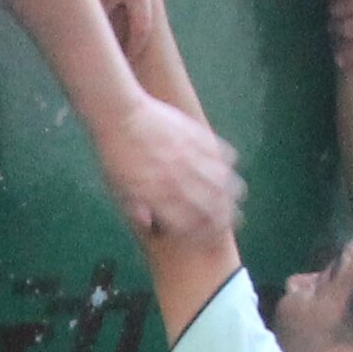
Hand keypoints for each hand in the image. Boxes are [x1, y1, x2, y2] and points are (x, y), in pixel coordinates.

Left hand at [91, 90, 244, 245]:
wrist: (120, 114)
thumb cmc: (114, 153)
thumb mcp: (118, 187)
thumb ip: (134, 209)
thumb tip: (148, 225)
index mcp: (158, 196)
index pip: (188, 223)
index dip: (202, 233)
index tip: (209, 237)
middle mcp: (177, 179)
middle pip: (210, 205)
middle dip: (224, 217)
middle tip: (233, 220)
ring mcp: (189, 156)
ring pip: (221, 180)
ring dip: (232, 190)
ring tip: (238, 196)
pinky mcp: (194, 135)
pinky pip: (218, 151)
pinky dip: (227, 160)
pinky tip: (230, 165)